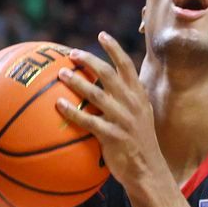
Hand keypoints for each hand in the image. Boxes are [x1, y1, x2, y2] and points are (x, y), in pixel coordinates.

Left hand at [55, 32, 164, 187]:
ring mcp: (124, 120)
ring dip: (77, 82)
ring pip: (97, 94)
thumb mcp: (140, 117)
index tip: (101, 34)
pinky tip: (59, 105)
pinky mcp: (114, 136)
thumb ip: (126, 100)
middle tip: (72, 54)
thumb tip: (105, 86)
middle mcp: (133, 104)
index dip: (114, 48)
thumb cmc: (138, 144)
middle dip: (90, 60)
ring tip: (61, 75)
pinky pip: (89, 121)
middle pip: (109, 74)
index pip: (127, 66)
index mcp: (139, 96)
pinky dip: (73, 112)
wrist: (148, 171)